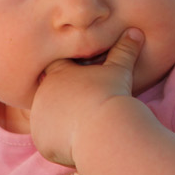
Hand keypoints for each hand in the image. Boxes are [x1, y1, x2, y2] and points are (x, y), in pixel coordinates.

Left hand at [30, 28, 142, 165]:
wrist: (103, 130)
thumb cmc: (111, 95)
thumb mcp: (120, 70)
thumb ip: (124, 50)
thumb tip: (136, 31)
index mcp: (57, 75)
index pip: (57, 68)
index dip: (70, 75)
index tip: (83, 81)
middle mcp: (42, 96)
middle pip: (51, 96)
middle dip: (65, 100)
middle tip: (85, 107)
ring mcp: (39, 120)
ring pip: (48, 119)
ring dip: (61, 122)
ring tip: (83, 126)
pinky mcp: (41, 142)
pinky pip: (48, 142)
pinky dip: (60, 143)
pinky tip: (78, 143)